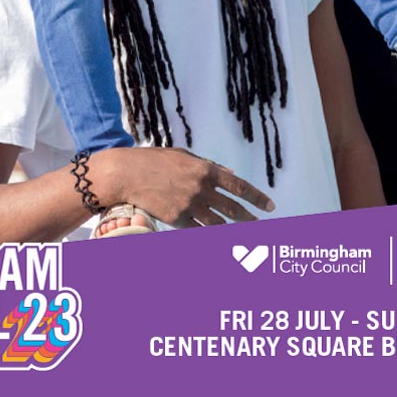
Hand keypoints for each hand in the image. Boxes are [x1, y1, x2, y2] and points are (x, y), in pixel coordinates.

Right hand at [95, 147, 274, 227]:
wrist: (127, 174)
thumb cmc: (155, 161)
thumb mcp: (184, 156)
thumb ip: (208, 165)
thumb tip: (230, 172)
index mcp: (206, 170)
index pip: (239, 186)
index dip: (257, 197)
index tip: (270, 206)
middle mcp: (201, 189)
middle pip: (233, 209)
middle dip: (250, 218)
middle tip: (260, 224)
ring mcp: (189, 206)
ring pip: (218, 224)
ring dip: (232, 231)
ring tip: (242, 236)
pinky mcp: (176, 220)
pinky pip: (198, 232)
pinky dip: (208, 236)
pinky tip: (217, 240)